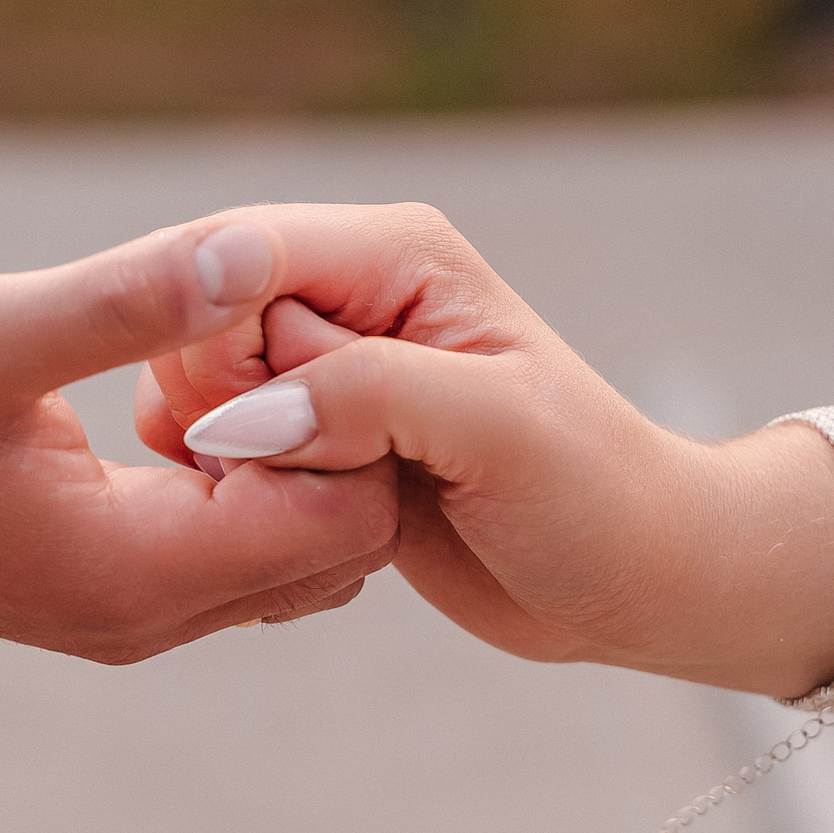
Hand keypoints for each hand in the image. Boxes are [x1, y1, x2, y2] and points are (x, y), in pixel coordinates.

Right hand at [0, 216, 399, 663]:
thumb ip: (130, 298)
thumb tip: (258, 248)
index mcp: (132, 570)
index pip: (346, 518)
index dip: (346, 412)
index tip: (275, 322)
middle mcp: (144, 614)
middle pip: (341, 544)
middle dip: (335, 434)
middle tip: (258, 330)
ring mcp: (122, 610)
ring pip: (293, 549)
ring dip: (288, 452)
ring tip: (214, 356)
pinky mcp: (98, 585)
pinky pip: (231, 545)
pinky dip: (240, 472)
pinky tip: (176, 388)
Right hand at [137, 205, 833, 696]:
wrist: (634, 578)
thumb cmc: (594, 494)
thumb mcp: (496, 431)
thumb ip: (366, 397)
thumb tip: (234, 417)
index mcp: (394, 254)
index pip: (235, 258)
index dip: (214, 340)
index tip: (248, 434)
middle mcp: (350, 297)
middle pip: (200, 329)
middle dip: (232, 414)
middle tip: (324, 476)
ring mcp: (329, 373)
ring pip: (199, 398)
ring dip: (239, 469)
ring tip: (332, 506)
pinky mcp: (317, 442)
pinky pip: (222, 457)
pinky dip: (244, 504)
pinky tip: (311, 533)